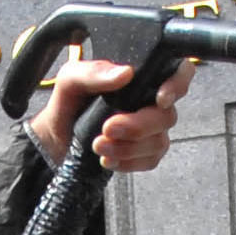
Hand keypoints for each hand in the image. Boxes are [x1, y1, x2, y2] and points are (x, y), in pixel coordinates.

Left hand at [25, 55, 190, 174]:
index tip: (160, 98)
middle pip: (167, 115)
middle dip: (138, 126)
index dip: (178, 84)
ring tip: (98, 145)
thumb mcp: (71, 80)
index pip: (178, 72)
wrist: (57, 139)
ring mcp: (152, 128)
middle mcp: (151, 100)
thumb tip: (124, 73)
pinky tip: (107, 159)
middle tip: (108, 128)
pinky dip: (128, 162)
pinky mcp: (145, 152)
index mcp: (141, 75)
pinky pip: (150, 160)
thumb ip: (93, 72)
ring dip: (127, 147)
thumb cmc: (68, 103)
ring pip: (159, 141)